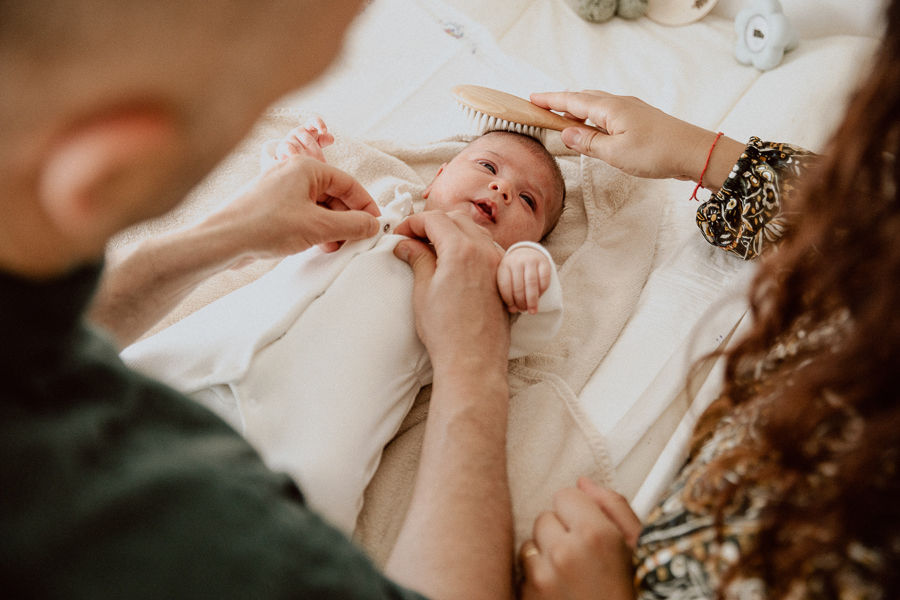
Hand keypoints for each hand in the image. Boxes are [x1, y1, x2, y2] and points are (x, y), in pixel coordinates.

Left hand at [212, 156, 379, 262]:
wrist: (222, 240)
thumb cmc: (261, 225)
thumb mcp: (318, 227)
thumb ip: (351, 225)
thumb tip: (370, 224)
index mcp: (306, 167)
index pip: (349, 183)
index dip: (365, 205)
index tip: (375, 223)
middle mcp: (293, 174)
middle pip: (334, 195)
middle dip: (348, 219)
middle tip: (357, 238)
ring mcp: (282, 191)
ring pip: (319, 207)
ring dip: (332, 227)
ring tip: (338, 245)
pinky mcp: (273, 209)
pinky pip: (304, 216)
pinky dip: (316, 230)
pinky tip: (320, 245)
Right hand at [274, 116, 334, 162]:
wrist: (289, 155)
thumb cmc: (306, 148)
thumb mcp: (316, 143)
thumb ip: (324, 140)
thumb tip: (331, 138)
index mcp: (309, 128)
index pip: (313, 121)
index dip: (319, 123)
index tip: (324, 131)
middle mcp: (299, 131)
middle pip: (309, 140)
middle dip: (317, 153)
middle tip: (323, 164)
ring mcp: (289, 137)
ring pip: (299, 147)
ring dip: (306, 158)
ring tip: (312, 167)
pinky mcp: (282, 145)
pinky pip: (289, 150)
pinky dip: (295, 157)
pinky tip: (300, 164)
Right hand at [393, 211, 509, 375]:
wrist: (473, 361)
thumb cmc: (447, 331)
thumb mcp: (423, 291)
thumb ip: (418, 259)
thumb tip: (406, 245)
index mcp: (461, 250)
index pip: (434, 220)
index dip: (412, 223)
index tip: (400, 235)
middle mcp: (484, 251)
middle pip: (456, 219)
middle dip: (433, 223)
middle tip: (413, 239)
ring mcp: (497, 263)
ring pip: (475, 231)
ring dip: (453, 232)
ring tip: (433, 249)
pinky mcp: (503, 277)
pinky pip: (487, 248)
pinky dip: (469, 245)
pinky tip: (455, 262)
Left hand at [498, 247, 551, 314]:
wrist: (526, 252)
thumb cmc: (514, 271)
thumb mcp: (507, 277)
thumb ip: (507, 293)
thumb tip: (513, 310)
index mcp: (504, 266)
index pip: (505, 285)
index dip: (508, 299)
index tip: (512, 309)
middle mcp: (517, 261)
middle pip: (519, 286)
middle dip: (521, 302)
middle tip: (524, 311)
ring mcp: (531, 260)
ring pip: (531, 284)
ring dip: (532, 300)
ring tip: (532, 311)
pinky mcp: (544, 262)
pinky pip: (544, 280)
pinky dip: (542, 291)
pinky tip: (539, 297)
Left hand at [519, 477, 640, 599]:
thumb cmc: (630, 593)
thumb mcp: (638, 548)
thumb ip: (613, 507)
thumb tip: (584, 483)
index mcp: (596, 535)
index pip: (566, 494)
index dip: (580, 511)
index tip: (590, 528)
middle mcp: (565, 553)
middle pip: (545, 516)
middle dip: (562, 531)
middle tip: (584, 557)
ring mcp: (542, 577)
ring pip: (531, 541)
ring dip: (546, 553)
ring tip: (572, 575)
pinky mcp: (527, 595)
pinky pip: (522, 569)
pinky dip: (536, 576)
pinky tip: (560, 589)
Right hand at [530, 91, 743, 190]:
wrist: (694, 152)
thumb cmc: (657, 152)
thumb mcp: (615, 153)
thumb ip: (588, 142)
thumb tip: (566, 132)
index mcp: (609, 109)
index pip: (571, 101)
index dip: (550, 101)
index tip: (532, 98)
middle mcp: (619, 104)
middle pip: (583, 99)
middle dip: (561, 103)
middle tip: (542, 108)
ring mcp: (631, 109)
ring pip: (596, 105)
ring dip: (577, 109)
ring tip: (563, 118)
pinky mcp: (639, 119)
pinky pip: (609, 112)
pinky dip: (593, 116)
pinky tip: (594, 126)